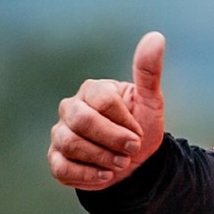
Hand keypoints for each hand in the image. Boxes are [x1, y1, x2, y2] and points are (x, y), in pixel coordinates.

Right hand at [48, 31, 165, 190]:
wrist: (135, 164)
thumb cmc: (140, 129)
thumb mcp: (150, 102)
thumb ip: (149, 72)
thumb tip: (156, 37)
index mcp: (92, 91)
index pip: (103, 100)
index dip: (125, 121)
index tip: (138, 132)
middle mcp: (71, 109)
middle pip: (82, 121)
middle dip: (112, 139)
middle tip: (132, 150)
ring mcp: (60, 134)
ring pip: (70, 144)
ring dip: (103, 158)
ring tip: (121, 163)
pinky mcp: (57, 159)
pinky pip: (62, 168)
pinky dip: (87, 175)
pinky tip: (106, 176)